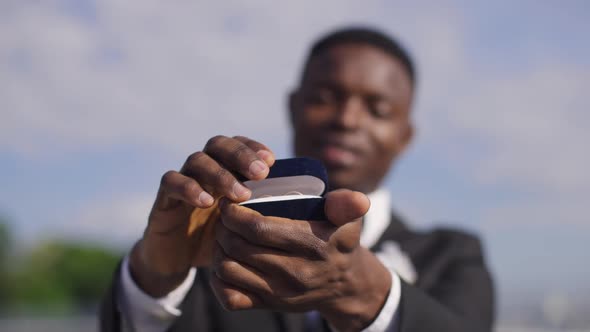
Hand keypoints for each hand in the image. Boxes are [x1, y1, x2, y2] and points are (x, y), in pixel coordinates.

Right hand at [129, 135, 274, 296]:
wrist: (176, 261)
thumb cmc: (217, 239)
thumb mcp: (244, 224)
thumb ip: (267, 210)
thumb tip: (306, 206)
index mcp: (224, 169)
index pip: (238, 144)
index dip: (253, 147)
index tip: (272, 160)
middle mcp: (203, 169)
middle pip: (218, 145)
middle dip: (241, 155)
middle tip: (261, 173)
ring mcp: (182, 181)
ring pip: (197, 160)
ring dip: (221, 174)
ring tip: (241, 194)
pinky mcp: (163, 198)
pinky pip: (171, 182)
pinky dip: (189, 188)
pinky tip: (207, 202)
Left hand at [210, 189, 391, 331]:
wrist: (344, 283)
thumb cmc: (339, 242)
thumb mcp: (349, 220)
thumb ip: (348, 205)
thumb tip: (359, 200)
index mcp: (312, 246)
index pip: (259, 229)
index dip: (235, 213)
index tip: (229, 201)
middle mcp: (295, 273)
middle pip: (238, 246)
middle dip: (223, 226)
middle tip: (223, 215)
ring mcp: (279, 293)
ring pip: (228, 269)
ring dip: (218, 248)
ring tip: (222, 234)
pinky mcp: (269, 306)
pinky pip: (230, 297)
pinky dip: (218, 279)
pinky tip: (225, 259)